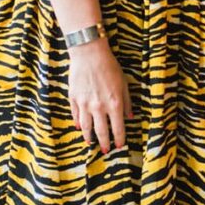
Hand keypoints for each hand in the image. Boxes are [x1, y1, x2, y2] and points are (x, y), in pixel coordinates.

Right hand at [67, 39, 132, 153]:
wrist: (89, 54)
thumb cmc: (109, 67)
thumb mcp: (124, 84)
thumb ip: (127, 102)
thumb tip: (130, 117)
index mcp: (114, 104)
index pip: (117, 128)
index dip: (119, 139)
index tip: (119, 146)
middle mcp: (99, 107)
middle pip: (101, 131)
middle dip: (104, 143)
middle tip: (106, 150)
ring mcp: (84, 104)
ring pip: (86, 127)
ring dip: (89, 136)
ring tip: (91, 142)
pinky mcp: (74, 98)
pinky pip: (75, 115)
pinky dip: (78, 123)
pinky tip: (80, 127)